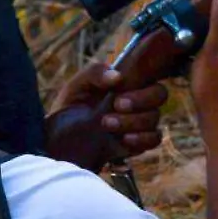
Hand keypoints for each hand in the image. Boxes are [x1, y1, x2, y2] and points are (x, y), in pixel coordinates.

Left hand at [44, 61, 168, 171]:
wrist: (57, 144)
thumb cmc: (67, 111)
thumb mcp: (76, 87)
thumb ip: (95, 73)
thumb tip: (118, 77)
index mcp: (125, 84)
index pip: (149, 74)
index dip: (142, 77)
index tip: (119, 87)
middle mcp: (136, 102)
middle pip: (160, 94)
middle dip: (141, 99)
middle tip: (116, 105)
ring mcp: (137, 123)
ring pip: (154, 117)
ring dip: (133, 120)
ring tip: (105, 124)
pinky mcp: (136, 144)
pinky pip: (154, 138)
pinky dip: (142, 138)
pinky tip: (123, 139)